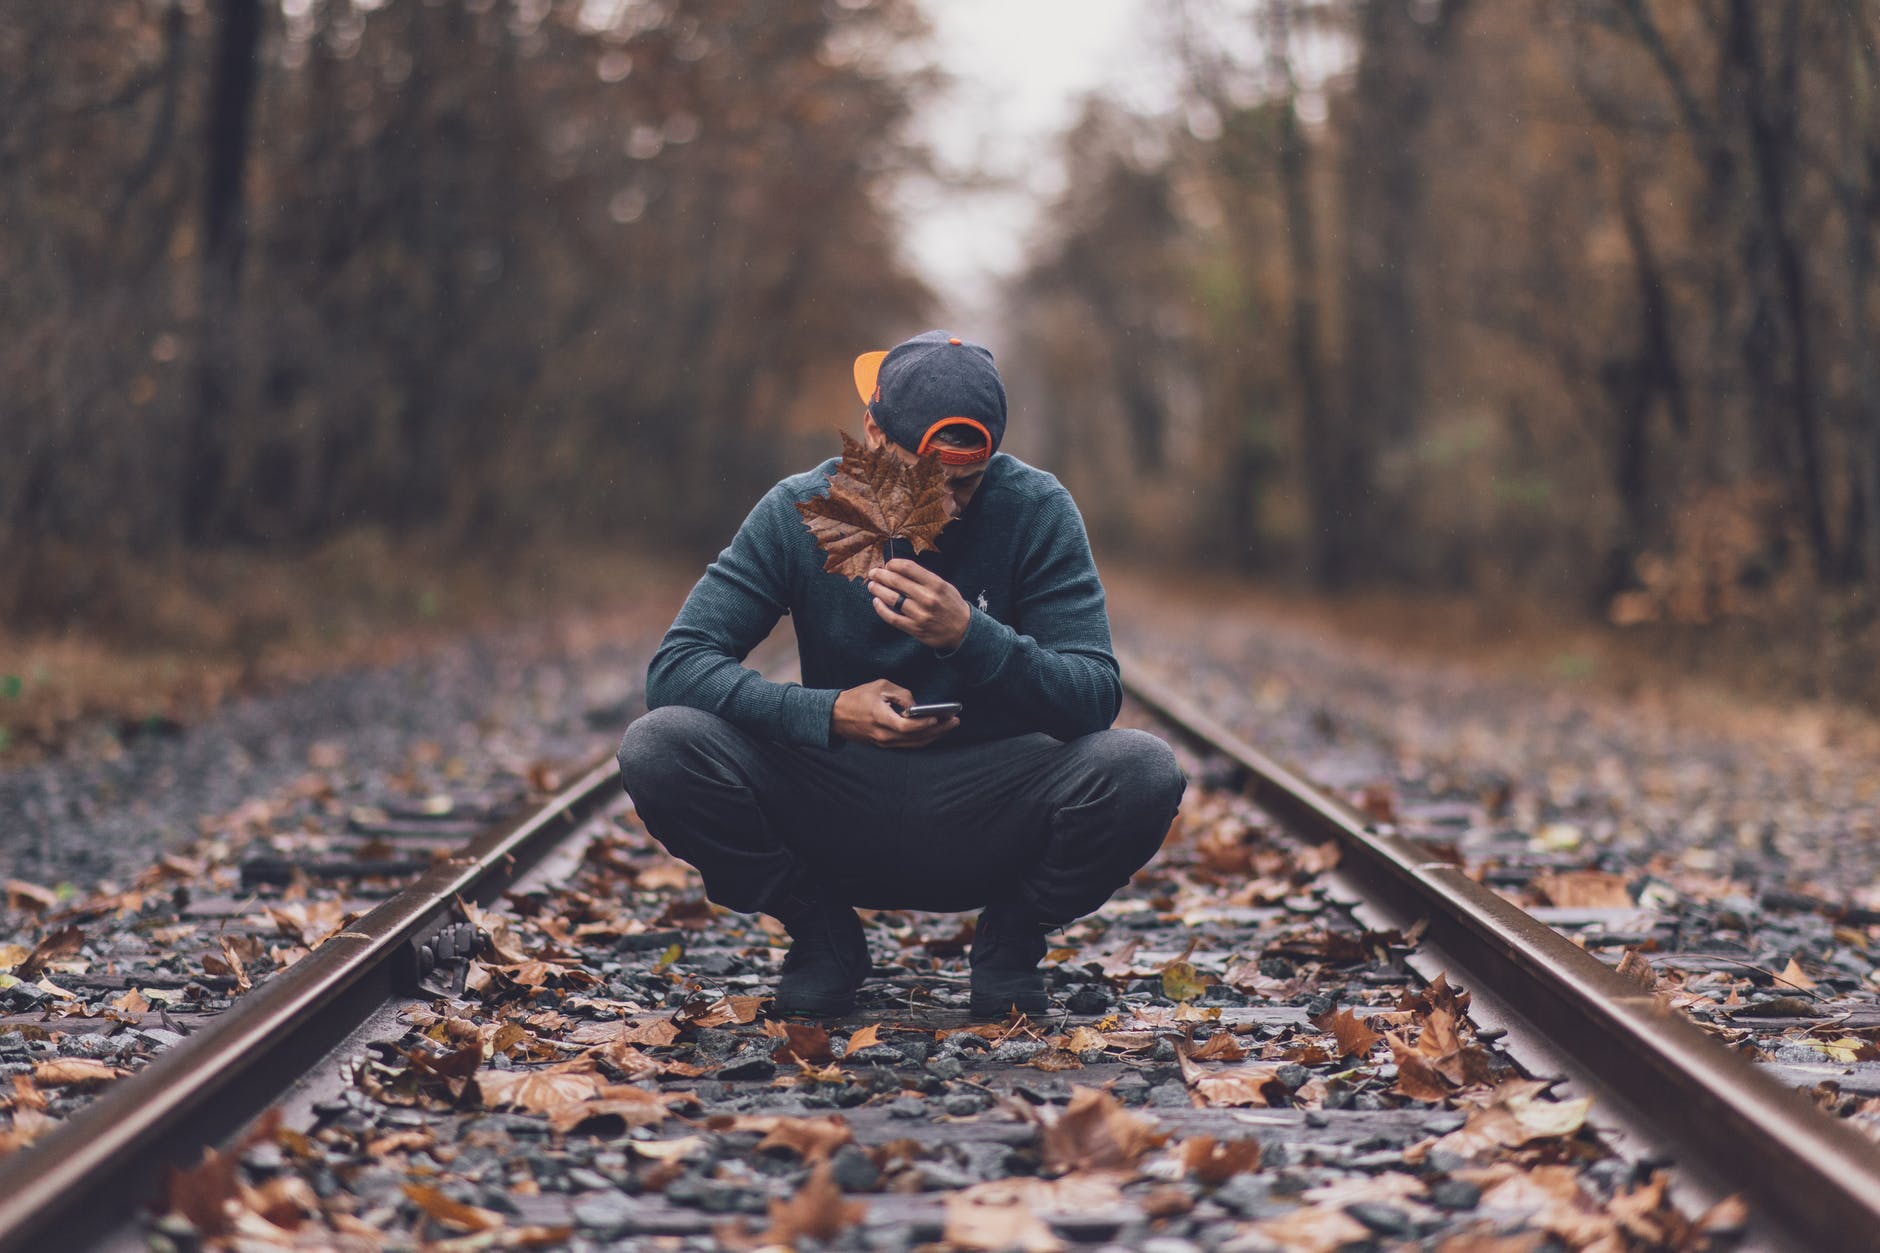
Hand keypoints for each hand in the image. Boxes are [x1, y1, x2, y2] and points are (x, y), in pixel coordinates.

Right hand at [832, 678, 960, 747]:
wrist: (834, 715)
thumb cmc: (857, 697)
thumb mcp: (880, 686)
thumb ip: (901, 695)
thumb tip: (916, 706)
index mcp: (881, 719)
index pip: (907, 726)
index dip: (925, 724)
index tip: (939, 718)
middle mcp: (883, 735)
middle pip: (915, 738)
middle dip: (938, 731)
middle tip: (955, 722)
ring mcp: (883, 743)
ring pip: (913, 744)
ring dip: (933, 737)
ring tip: (949, 726)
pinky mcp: (883, 745)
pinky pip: (907, 745)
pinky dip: (922, 739)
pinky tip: (933, 732)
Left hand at [867, 559, 971, 650]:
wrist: (963, 630)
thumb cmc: (950, 604)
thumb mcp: (943, 585)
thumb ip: (923, 578)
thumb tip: (897, 569)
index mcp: (935, 584)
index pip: (908, 568)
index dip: (893, 564)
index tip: (888, 564)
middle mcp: (927, 598)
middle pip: (896, 582)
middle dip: (881, 575)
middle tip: (873, 572)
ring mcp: (920, 614)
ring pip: (891, 599)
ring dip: (878, 590)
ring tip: (872, 585)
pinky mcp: (915, 628)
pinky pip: (892, 617)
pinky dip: (881, 609)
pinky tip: (876, 601)